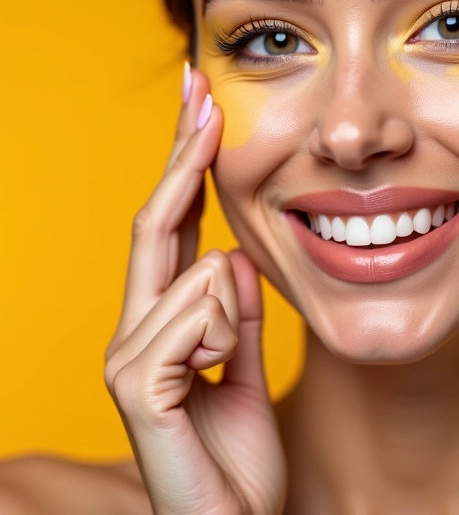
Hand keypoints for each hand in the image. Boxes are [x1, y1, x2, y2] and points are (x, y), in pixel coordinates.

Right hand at [104, 67, 285, 514]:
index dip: (184, 164)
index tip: (203, 107)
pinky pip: (196, 316)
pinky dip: (222, 333)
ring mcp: (127, 355)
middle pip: (157, 219)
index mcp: (164, 318)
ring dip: (230, 307)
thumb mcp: (247, 361)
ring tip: (227, 362)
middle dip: (183, 153)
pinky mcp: (138, 384)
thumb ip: (237, 310)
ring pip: (195, 270)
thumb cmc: (238, 451)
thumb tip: (233, 255)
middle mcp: (133, 328)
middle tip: (201, 91)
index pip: (170, 224)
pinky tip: (215, 375)